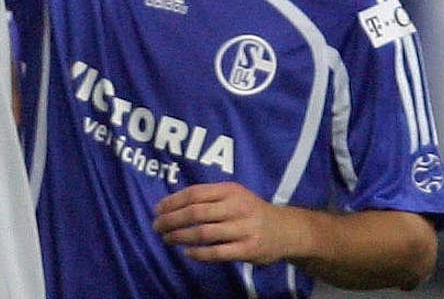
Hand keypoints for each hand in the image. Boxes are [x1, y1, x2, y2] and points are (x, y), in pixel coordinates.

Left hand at [153, 182, 305, 265]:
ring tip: (167, 239)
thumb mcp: (233, 195)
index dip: (172, 201)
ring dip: (180, 236)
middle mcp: (236, 207)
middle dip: (171, 220)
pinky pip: (217, 252)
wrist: (286, 230)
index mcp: (229, 190)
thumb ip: (207, 197)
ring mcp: (243, 229)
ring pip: (204, 233)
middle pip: (196, 213)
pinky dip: (199, 253)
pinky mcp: (248, 249)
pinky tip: (187, 252)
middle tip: (157, 226)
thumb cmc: (250, 210)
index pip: (194, 193)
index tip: (157, 210)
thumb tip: (170, 205)